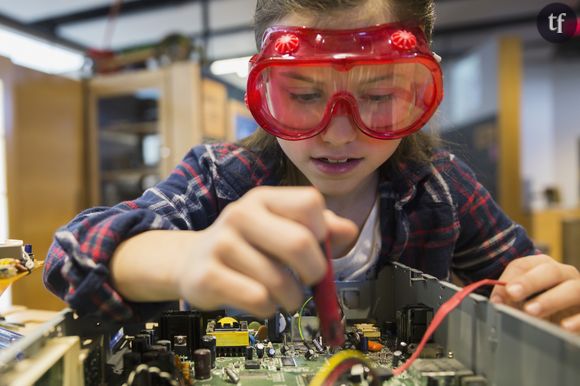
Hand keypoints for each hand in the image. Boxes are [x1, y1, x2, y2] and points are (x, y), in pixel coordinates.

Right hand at [174, 186, 357, 317]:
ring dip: (292, 298)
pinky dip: (268, 309)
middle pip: (299, 243)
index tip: (317, 247)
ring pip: (279, 280)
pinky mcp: (207, 275)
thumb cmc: (248, 246)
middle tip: (310, 281)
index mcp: (263, 198)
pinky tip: (262, 302)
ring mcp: (221, 243)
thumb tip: (349, 231)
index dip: (323, 231)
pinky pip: (257, 299)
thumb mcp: (281, 228)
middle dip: (314, 271)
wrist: (192, 261)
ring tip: (284, 296)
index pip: (310, 203)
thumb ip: (320, 228)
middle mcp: (240, 214)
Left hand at [490, 254, 579, 332]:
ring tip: (531, 311)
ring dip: (551, 299)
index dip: (509, 279)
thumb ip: (511, 300)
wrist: (567, 324)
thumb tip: (497, 302)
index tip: (497, 297)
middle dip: (529, 282)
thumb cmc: (543, 311)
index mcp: (543, 268)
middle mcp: (566, 275)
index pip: (523, 265)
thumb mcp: (525, 303)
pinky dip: (578, 320)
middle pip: (549, 271)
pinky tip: (565, 326)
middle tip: (513, 294)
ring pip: (572, 289)